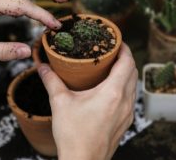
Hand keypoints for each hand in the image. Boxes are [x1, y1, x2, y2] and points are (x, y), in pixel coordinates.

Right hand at [38, 43, 137, 159]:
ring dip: (126, 73)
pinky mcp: (125, 123)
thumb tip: (42, 67)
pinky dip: (125, 88)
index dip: (124, 48)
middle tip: (111, 51)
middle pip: (133, 72)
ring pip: (133, 86)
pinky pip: (130, 98)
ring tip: (111, 68)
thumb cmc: (74, 135)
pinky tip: (110, 90)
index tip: (116, 41)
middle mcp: (125, 102)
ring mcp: (127, 114)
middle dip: (125, 58)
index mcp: (113, 93)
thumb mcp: (60, 103)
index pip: (127, 62)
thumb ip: (51, 81)